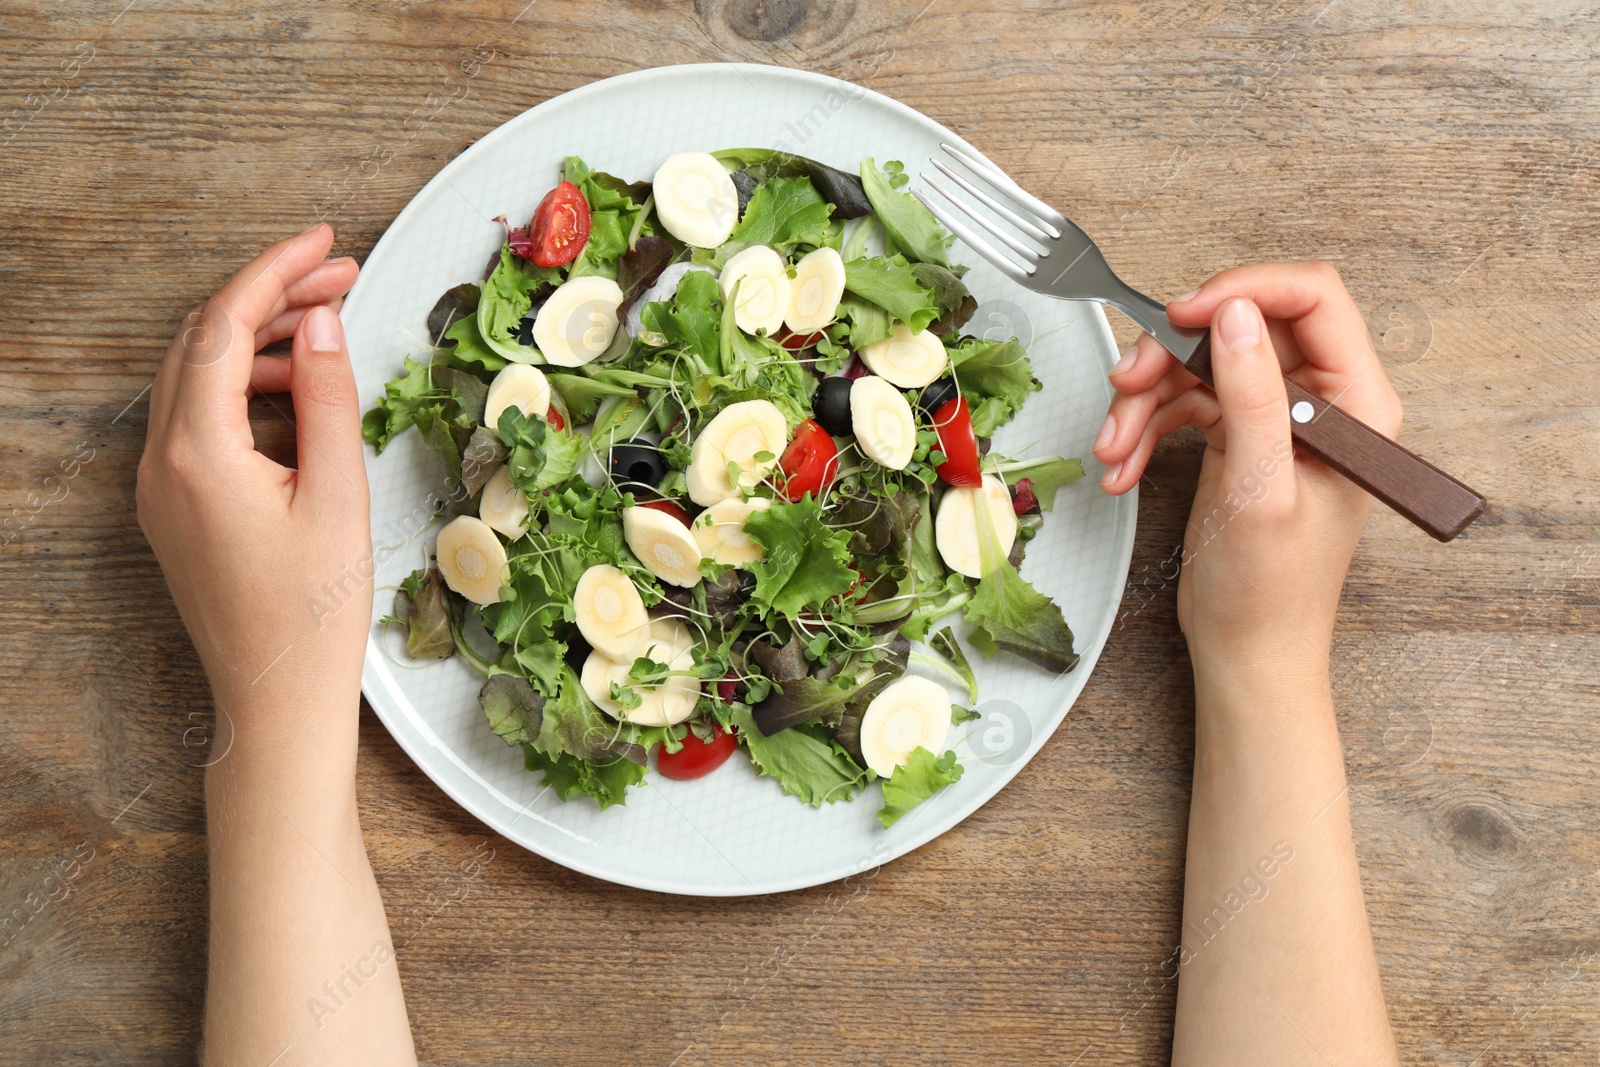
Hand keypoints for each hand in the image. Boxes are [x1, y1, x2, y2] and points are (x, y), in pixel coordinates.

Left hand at [137, 224, 367, 721]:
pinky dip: (246, 387)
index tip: (325, 244)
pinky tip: (300, 393)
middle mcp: (162, 463)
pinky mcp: (175, 507)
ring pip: (198, 377)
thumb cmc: (312, 615)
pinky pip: (199, 419)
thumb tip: (323, 325)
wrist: (277, 696)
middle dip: (271, 298)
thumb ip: (330, 398)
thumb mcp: (338, 494)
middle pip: (205, 342)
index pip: (227, 326)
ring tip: (330, 334)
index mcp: (198, 453)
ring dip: (260, 342)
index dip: (277, 271)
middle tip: (339, 279)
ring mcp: (161, 486)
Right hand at [1094, 262, 1402, 667]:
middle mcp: (1320, 400)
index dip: (1243, 291)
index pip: (1311, 298)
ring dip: (1146, 399)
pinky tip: (1122, 463)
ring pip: (1200, 364)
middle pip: (1241, 327)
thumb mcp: (1260, 490)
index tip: (1181, 313)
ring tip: (1113, 446)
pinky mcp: (1238, 436)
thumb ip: (1252, 395)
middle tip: (1126, 384)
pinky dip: (1144, 427)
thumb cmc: (1272, 592)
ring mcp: (1275, 417)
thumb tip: (1235, 315)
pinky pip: (1183, 403)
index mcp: (1356, 404)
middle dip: (1172, 355)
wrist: (1248, 650)